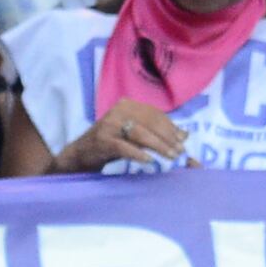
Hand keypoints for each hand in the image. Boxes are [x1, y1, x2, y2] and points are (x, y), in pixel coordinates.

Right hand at [60, 102, 191, 172]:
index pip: (155, 114)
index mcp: (127, 105)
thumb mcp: (134, 134)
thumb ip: (156, 132)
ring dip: (158, 146)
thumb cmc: (111, 143)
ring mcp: (109, 125)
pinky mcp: (103, 140)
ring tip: (170, 156)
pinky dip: (138, 154)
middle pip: (150, 123)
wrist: (81, 153)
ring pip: (140, 134)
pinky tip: (150, 161)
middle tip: (180, 152)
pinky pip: (124, 147)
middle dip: (168, 138)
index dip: (171, 127)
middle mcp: (118, 110)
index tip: (183, 140)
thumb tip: (184, 134)